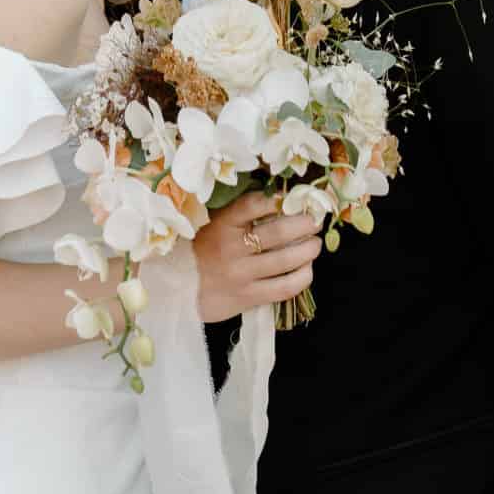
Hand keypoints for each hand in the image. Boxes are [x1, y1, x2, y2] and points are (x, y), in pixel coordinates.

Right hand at [193, 190, 321, 322]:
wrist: (177, 290)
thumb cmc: (199, 251)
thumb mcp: (211, 225)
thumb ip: (238, 214)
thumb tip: (275, 198)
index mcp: (222, 224)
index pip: (253, 204)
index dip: (277, 198)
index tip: (293, 195)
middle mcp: (233, 248)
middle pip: (278, 231)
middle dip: (304, 223)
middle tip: (315, 219)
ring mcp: (242, 274)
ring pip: (286, 259)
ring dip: (309, 249)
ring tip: (316, 243)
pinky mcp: (249, 297)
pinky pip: (284, 287)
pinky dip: (303, 277)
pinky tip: (308, 269)